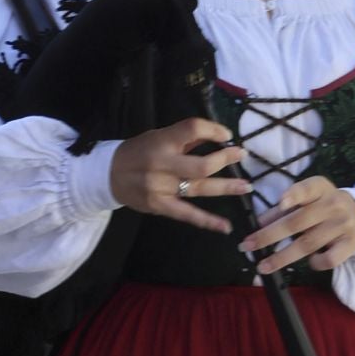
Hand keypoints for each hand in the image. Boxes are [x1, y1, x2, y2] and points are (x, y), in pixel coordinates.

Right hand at [109, 117, 248, 232]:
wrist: (108, 175)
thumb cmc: (139, 151)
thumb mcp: (159, 136)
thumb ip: (186, 138)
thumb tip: (218, 136)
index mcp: (162, 141)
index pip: (192, 129)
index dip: (213, 130)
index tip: (227, 135)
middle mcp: (162, 164)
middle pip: (200, 165)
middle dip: (224, 160)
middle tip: (241, 156)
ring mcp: (161, 188)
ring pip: (198, 189)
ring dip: (225, 187)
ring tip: (245, 186)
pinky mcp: (160, 207)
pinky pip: (187, 215)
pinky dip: (208, 221)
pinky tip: (226, 226)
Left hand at [239, 175, 354, 276]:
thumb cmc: (324, 205)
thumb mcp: (308, 198)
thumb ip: (285, 207)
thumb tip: (260, 222)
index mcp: (321, 188)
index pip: (308, 189)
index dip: (294, 194)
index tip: (280, 202)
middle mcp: (333, 205)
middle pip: (299, 221)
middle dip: (270, 235)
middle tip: (248, 245)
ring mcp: (343, 225)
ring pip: (309, 243)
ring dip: (282, 257)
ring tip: (262, 265)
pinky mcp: (350, 245)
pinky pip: (330, 259)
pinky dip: (316, 263)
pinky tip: (309, 263)